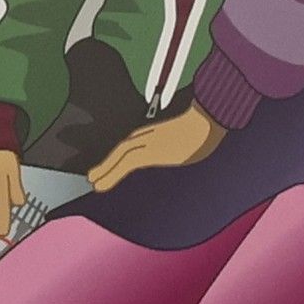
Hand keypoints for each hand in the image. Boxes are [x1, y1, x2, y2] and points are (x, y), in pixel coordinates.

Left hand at [89, 103, 224, 191]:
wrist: (210, 119)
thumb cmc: (207, 126)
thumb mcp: (195, 136)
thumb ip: (186, 142)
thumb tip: (192, 148)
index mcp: (158, 132)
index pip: (133, 145)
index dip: (119, 157)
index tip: (111, 166)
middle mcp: (148, 135)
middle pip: (123, 149)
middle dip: (108, 162)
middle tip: (94, 175)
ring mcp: (147, 141)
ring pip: (119, 156)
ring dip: (104, 170)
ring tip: (93, 181)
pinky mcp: (148, 150)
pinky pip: (123, 165)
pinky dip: (109, 174)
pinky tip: (100, 184)